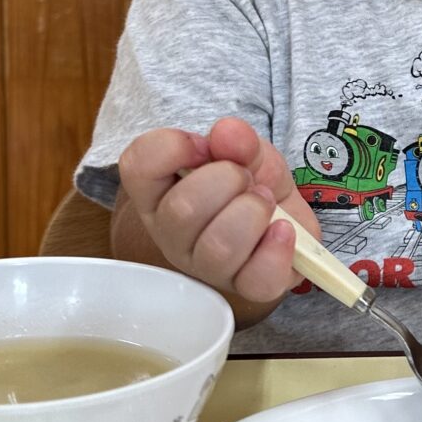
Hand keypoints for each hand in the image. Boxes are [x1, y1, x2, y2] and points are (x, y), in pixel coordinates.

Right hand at [117, 117, 315, 301]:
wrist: (284, 215)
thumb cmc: (250, 183)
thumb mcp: (245, 150)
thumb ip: (237, 139)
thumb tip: (228, 134)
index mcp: (157, 194)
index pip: (137, 166)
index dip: (173, 147)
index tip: (204, 146)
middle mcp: (171, 235)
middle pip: (182, 210)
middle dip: (228, 180)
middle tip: (247, 178)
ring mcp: (205, 267)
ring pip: (218, 247)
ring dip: (253, 212)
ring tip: (265, 202)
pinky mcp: (246, 288)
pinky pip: (256, 280)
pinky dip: (277, 248)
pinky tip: (282, 229)